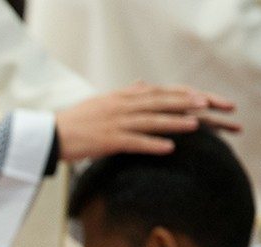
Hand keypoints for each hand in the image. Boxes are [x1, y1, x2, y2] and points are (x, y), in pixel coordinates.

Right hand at [55, 82, 240, 160]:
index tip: (201, 95)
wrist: (50, 135)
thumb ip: (125, 93)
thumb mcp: (101, 101)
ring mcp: (115, 123)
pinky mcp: (107, 141)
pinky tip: (169, 148)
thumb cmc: (76, 121)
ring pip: (151, 121)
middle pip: (159, 103)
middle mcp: (121, 106)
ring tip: (196, 124)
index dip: (180, 93)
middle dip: (185, 104)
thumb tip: (142, 83)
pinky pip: (134, 142)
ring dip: (174, 122)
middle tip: (209, 105)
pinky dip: (152, 144)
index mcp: (121, 96)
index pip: (157, 92)